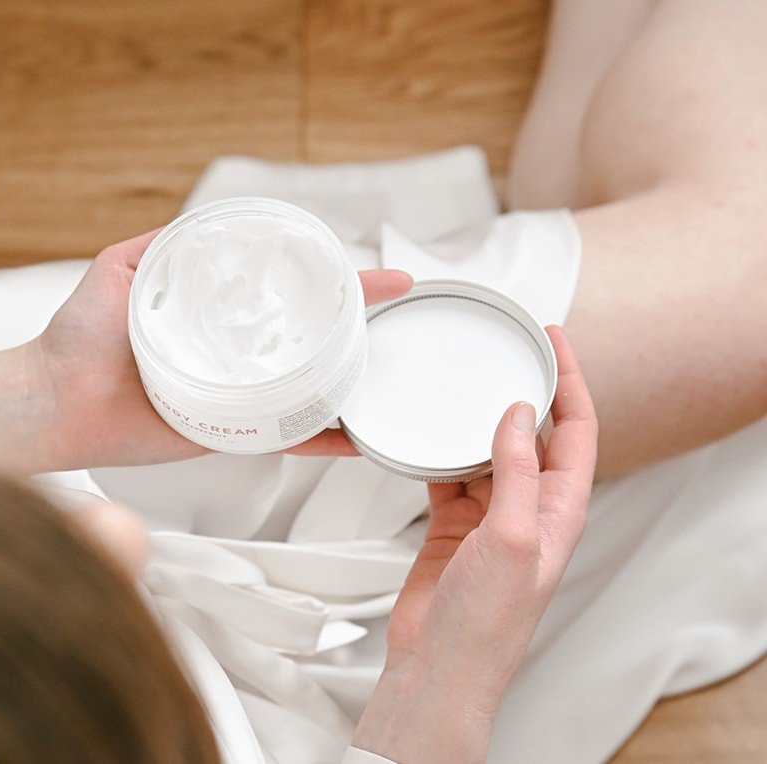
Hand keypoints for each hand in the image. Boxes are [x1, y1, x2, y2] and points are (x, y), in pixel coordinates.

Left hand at [31, 230, 412, 470]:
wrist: (53, 398)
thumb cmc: (78, 335)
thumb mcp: (121, 267)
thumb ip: (161, 245)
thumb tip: (208, 220)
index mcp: (211, 313)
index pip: (280, 289)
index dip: (325, 277)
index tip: (368, 267)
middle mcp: (229, 352)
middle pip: (305, 335)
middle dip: (356, 322)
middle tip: (401, 306)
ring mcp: (232, 394)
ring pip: (305, 386)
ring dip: (352, 377)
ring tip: (395, 364)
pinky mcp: (226, 433)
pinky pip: (283, 437)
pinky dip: (324, 440)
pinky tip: (359, 438)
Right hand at [352, 327, 596, 763]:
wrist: (440, 664)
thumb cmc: (486, 623)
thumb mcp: (511, 537)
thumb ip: (518, 472)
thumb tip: (520, 416)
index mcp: (559, 509)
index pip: (577, 430)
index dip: (570, 382)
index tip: (554, 342)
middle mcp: (529, 508)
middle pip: (536, 433)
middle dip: (526, 389)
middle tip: (510, 348)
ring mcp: (491, 515)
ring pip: (489, 449)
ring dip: (477, 419)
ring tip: (463, 385)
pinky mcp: (454, 524)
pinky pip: (450, 472)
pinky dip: (440, 451)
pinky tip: (429, 437)